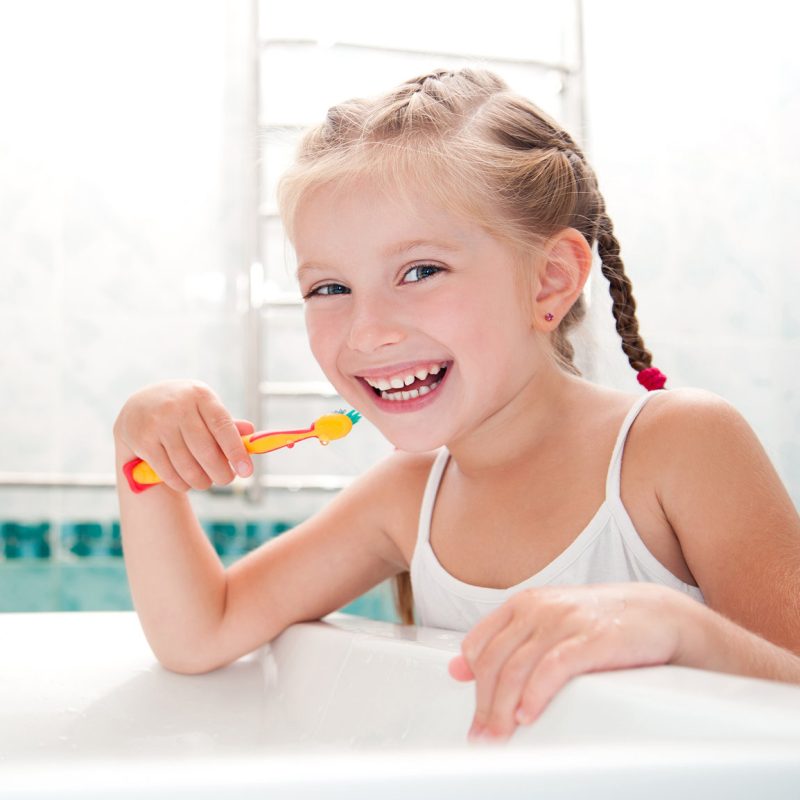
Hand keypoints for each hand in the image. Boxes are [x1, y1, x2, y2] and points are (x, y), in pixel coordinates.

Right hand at [114, 380, 254, 491]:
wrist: (139, 406)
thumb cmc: (184, 411)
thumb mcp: (205, 408)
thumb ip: (227, 423)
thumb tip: (251, 433)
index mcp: (200, 396)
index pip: (222, 426)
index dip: (236, 451)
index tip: (247, 472)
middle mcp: (178, 407)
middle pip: (205, 450)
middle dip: (220, 473)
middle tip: (226, 479)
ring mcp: (158, 423)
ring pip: (186, 466)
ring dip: (201, 481)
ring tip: (206, 482)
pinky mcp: (143, 441)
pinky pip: (168, 472)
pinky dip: (181, 483)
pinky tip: (187, 483)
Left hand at [448, 583, 691, 740]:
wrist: (658, 614)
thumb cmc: (601, 623)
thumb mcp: (547, 623)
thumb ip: (505, 641)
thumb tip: (458, 667)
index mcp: (524, 604)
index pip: (479, 643)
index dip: (472, 682)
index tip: (474, 713)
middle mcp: (539, 609)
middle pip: (494, 661)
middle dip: (484, 705)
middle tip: (482, 737)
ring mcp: (564, 621)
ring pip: (516, 667)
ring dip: (502, 709)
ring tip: (500, 737)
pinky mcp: (592, 639)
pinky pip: (552, 668)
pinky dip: (535, 695)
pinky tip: (528, 716)